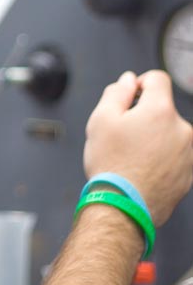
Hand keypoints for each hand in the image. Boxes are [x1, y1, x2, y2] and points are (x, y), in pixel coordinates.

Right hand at [83, 70, 192, 226]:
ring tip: (131, 155)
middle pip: (162, 109)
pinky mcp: (189, 173)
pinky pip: (173, 154)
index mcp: (161, 111)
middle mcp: (182, 129)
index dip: (139, 83)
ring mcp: (188, 153)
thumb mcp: (100, 119)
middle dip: (144, 115)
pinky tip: (141, 168)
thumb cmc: (111, 164)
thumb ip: (117, 92)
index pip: (157, 79)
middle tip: (123, 134)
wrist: (123, 206)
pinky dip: (160, 156)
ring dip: (153, 137)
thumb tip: (128, 81)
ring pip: (168, 133)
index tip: (130, 96)